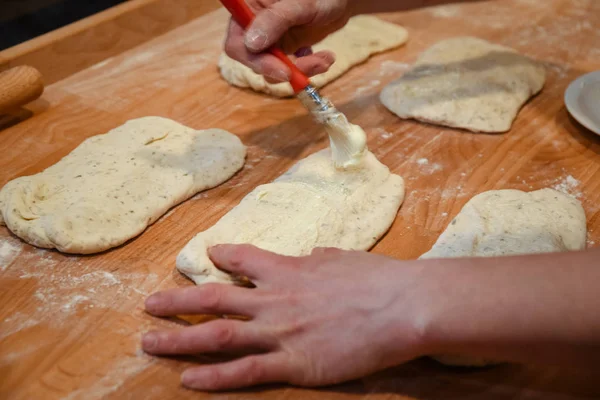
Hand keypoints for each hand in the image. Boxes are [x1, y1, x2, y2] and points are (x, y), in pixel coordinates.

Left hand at [142, 245, 429, 390]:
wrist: (401, 305)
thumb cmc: (377, 277)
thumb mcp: (341, 258)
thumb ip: (318, 259)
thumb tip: (310, 257)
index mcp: (287, 269)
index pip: (242, 258)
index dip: (221, 256)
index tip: (207, 256)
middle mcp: (273, 299)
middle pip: (213, 299)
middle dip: (177, 301)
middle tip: (148, 304)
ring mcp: (279, 333)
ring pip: (216, 336)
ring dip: (179, 339)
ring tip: (148, 343)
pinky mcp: (294, 365)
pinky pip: (245, 372)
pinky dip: (214, 377)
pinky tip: (189, 381)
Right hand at [224, 0, 352, 81]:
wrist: (340, 1)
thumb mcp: (301, 4)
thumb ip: (275, 20)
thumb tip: (251, 44)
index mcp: (249, 9)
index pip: (236, 44)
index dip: (255, 61)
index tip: (283, 71)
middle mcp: (254, 27)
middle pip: (254, 62)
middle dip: (284, 69)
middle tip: (313, 66)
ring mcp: (269, 41)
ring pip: (273, 71)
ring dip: (301, 70)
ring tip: (325, 59)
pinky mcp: (284, 51)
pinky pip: (288, 71)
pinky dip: (307, 69)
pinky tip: (323, 57)